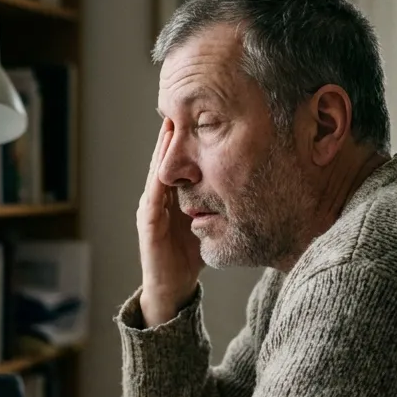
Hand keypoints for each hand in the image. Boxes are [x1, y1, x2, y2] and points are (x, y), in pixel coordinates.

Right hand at [137, 118, 202, 325]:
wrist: (172, 290)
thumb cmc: (189, 257)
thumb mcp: (209, 221)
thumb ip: (219, 202)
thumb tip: (249, 183)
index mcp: (172, 196)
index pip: (179, 160)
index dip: (185, 136)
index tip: (198, 111)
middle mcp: (158, 198)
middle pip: (166, 158)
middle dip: (172, 133)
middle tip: (180, 105)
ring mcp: (150, 209)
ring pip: (157, 171)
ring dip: (163, 149)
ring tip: (171, 124)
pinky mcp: (148, 225)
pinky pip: (154, 196)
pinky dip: (160, 177)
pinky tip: (166, 162)